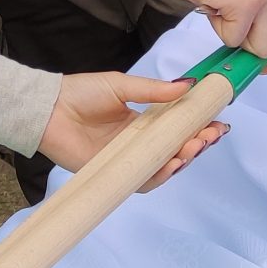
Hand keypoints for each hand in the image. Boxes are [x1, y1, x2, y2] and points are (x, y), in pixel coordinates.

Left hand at [39, 74, 227, 189]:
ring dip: (182, 160)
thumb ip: (154, 90)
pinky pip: (141, 182)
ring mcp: (127, 161)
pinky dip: (159, 176)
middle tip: (209, 136)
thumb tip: (188, 85)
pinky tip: (172, 165)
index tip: (217, 122)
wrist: (48, 110)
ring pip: (163, 168)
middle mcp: (138, 144)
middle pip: (175, 150)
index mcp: (142, 122)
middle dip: (197, 144)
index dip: (198, 127)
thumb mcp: (121, 85)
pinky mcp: (114, 175)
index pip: (177, 128)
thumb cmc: (81, 93)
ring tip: (193, 148)